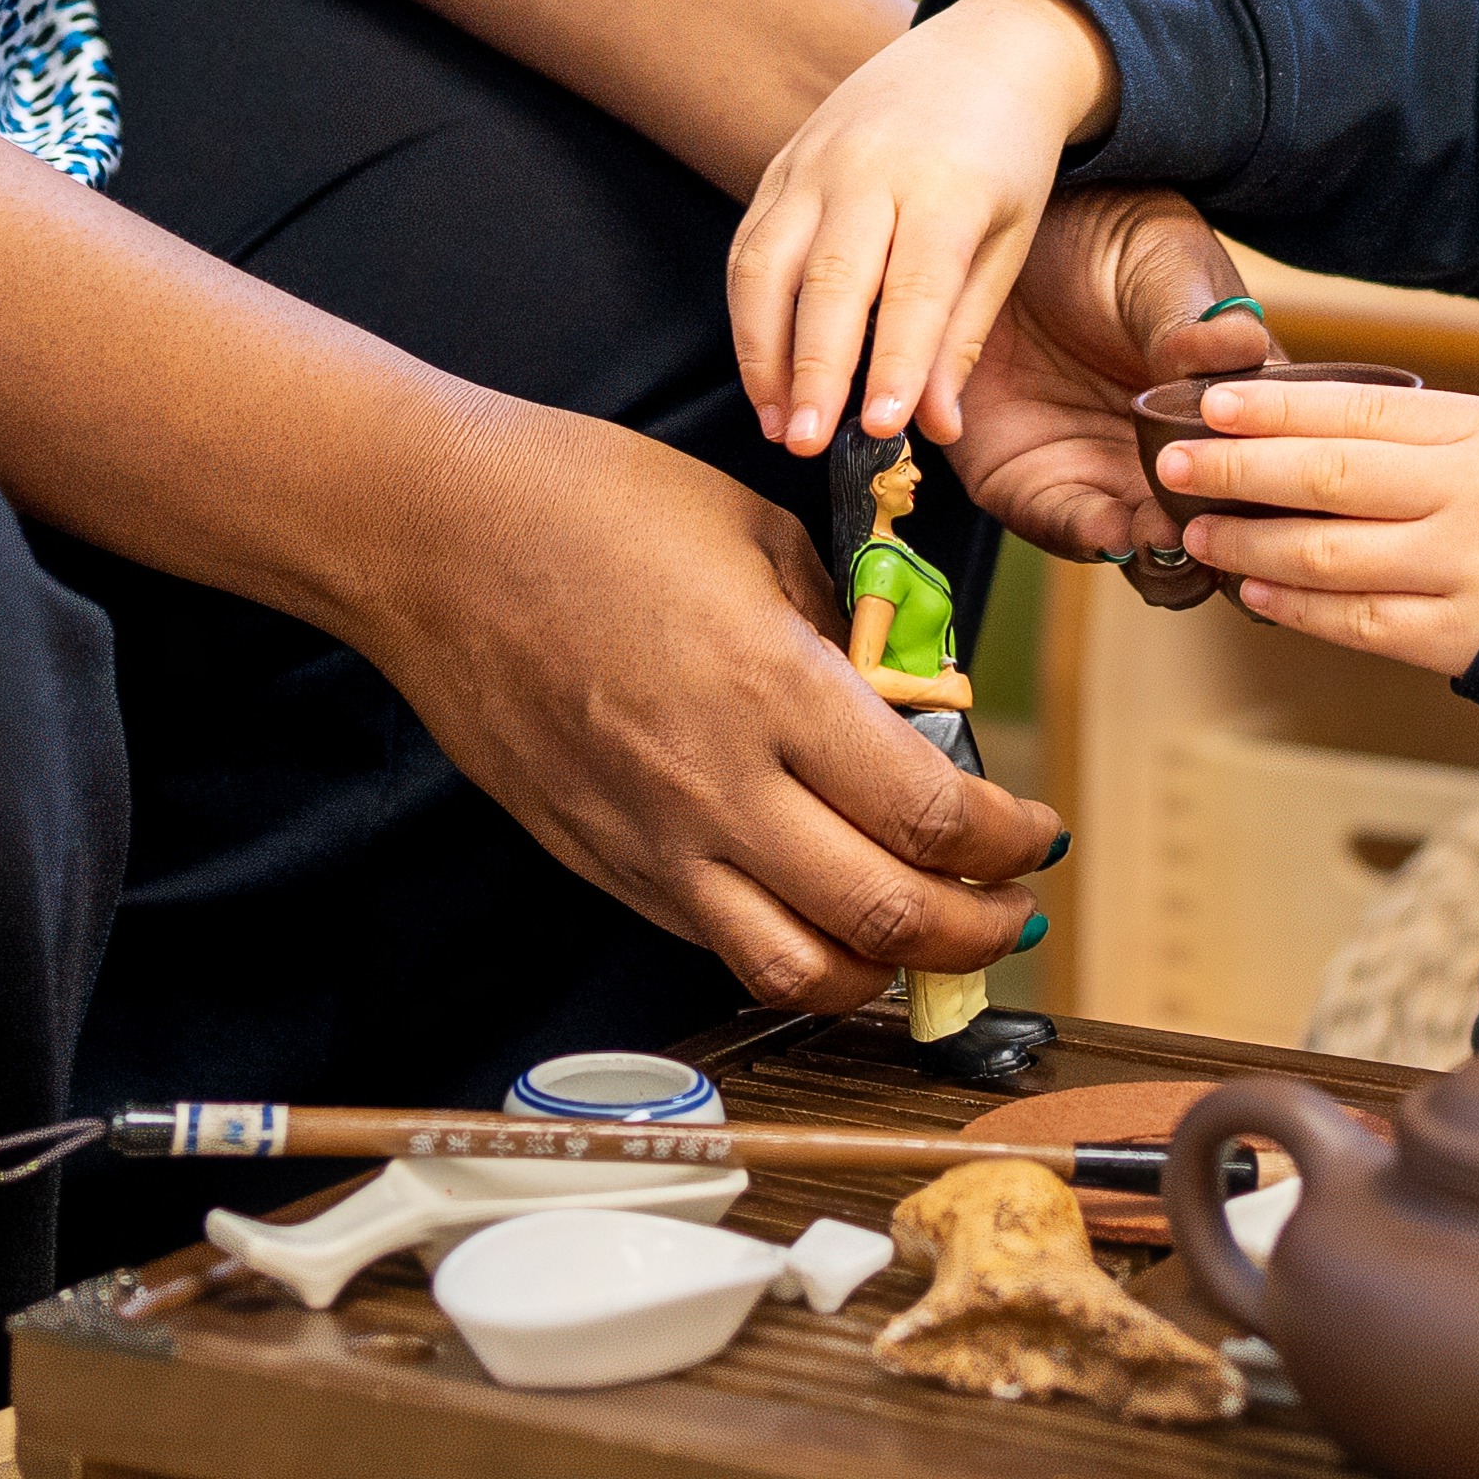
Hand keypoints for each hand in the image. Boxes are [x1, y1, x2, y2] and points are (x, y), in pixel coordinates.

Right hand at [364, 392, 1061, 1005]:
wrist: (440, 539)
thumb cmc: (593, 505)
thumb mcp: (756, 534)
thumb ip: (842, 631)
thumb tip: (905, 702)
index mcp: (774, 689)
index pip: (930, 815)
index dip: (1008, 842)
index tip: (1038, 830)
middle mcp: (720, 788)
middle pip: (885, 918)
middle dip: (978, 930)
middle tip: (1015, 911)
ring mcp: (655, 844)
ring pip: (800, 971)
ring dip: (888, 973)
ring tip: (929, 940)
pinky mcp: (605, 866)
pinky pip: (718, 944)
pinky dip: (791, 950)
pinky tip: (821, 914)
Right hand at [728, 0, 1117, 458]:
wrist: (983, 48)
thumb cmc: (1007, 156)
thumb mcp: (1011, 238)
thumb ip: (966, 332)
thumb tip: (934, 428)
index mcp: (946, 186)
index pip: (915, 286)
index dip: (894, 361)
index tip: (882, 430)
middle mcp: (870, 169)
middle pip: (829, 279)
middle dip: (813, 369)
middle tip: (806, 445)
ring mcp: (816, 161)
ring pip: (766, 264)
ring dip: (762, 353)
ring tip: (777, 425)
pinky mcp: (783, 162)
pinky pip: (748, 245)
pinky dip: (746, 315)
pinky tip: (764, 374)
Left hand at [943, 189, 1262, 559]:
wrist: (1010, 235)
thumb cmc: (1110, 243)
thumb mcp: (1162, 268)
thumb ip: (1193, 323)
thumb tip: (1241, 352)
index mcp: (1228, 406)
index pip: (1272, 469)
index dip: (1276, 492)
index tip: (1268, 492)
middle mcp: (1176, 455)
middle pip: (1219, 532)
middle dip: (1221, 545)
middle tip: (1212, 528)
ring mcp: (1108, 475)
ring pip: (1150, 555)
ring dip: (1159, 556)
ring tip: (1157, 531)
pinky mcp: (1036, 484)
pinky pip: (1067, 531)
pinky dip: (1089, 540)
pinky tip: (1106, 528)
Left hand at [1156, 377, 1478, 677]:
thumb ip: (1407, 429)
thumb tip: (1289, 417)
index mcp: (1476, 431)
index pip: (1358, 408)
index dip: (1276, 406)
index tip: (1210, 402)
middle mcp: (1467, 497)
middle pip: (1333, 476)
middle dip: (1243, 468)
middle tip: (1175, 462)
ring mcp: (1462, 571)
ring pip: (1334, 554)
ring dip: (1253, 543)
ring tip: (1200, 531)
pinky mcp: (1456, 638)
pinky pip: (1359, 622)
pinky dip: (1297, 607)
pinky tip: (1253, 589)